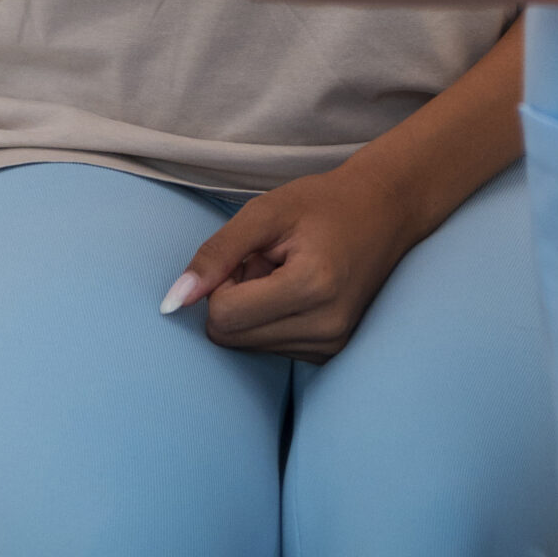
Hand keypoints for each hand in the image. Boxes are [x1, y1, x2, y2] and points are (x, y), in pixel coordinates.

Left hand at [159, 160, 420, 362]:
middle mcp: (325, 328)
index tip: (249, 255)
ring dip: (253, 309)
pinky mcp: (331, 354)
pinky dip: (271, 320)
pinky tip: (297, 289)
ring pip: (247, 347)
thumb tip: (171, 304)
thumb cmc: (322, 203)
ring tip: (286, 272)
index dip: (223, 283)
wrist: (386, 209)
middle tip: (268, 261)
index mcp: (311, 287)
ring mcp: (331, 346)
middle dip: (236, 297)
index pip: (224, 318)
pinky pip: (270, 349)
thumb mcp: (265, 211)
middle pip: (232, 338)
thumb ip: (216, 254)